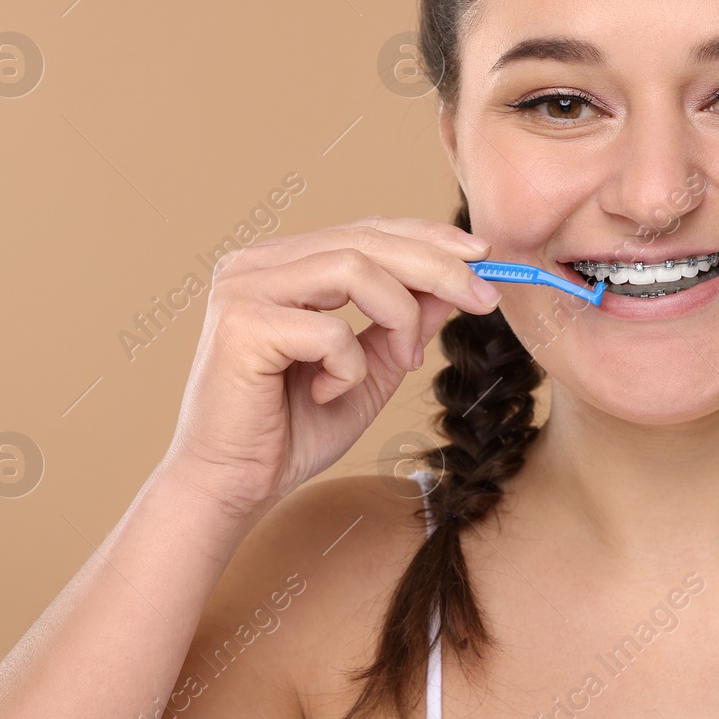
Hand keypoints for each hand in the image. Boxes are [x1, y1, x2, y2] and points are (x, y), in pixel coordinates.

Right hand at [159, 216, 500, 518]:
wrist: (232, 488)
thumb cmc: (292, 432)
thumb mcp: (369, 370)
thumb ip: (404, 324)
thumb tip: (455, 285)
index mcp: (283, 265)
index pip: (366, 230)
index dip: (428, 237)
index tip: (483, 256)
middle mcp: (258, 264)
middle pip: (366, 239)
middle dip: (438, 267)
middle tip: (486, 297)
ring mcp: (243, 289)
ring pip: (353, 267)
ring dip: (400, 315)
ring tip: (405, 361)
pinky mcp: (240, 325)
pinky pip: (328, 329)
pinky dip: (348, 365)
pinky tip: (328, 391)